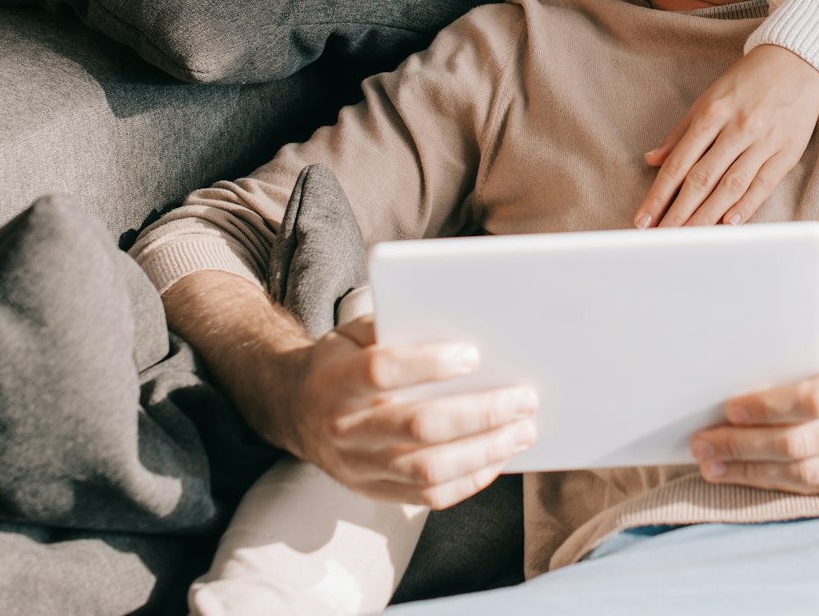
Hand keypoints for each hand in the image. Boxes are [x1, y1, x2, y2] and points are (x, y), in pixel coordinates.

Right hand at [284, 315, 537, 510]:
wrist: (295, 410)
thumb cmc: (340, 362)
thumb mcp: (351, 333)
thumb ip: (392, 325)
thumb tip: (457, 321)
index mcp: (337, 381)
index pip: (382, 372)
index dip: (428, 364)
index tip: (474, 354)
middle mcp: (346, 429)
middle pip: (418, 427)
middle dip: (480, 413)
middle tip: (524, 398)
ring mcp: (359, 467)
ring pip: (428, 470)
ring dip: (485, 451)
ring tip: (523, 431)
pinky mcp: (375, 492)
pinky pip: (428, 498)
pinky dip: (469, 480)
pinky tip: (496, 458)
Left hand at [636, 44, 818, 227]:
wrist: (795, 60)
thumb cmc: (747, 82)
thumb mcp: (708, 99)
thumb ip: (680, 132)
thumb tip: (652, 159)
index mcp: (712, 114)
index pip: (679, 163)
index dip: (659, 194)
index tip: (644, 219)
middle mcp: (737, 128)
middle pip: (702, 179)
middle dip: (678, 213)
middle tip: (661, 239)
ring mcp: (763, 140)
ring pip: (731, 186)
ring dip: (707, 217)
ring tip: (689, 240)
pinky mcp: (787, 151)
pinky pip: (764, 183)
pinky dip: (746, 206)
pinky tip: (729, 224)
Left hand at [687, 344, 818, 495]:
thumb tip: (762, 384)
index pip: (813, 399)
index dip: (765, 406)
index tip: (728, 406)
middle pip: (801, 443)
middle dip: (743, 444)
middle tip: (702, 443)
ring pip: (807, 473)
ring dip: (752, 470)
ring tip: (714, 465)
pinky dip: (783, 482)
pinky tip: (753, 476)